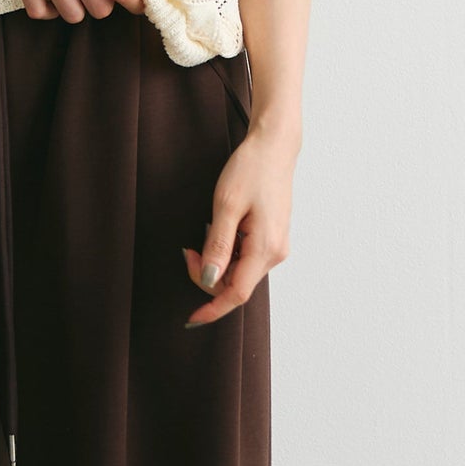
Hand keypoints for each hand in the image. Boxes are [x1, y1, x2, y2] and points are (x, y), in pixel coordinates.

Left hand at [183, 126, 295, 324]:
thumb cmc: (251, 170)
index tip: (191, 318)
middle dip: (207, 275)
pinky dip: (227, 253)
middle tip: (188, 250)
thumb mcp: (226, 206)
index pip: (236, 294)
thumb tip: (210, 279)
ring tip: (205, 231)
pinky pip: (246, 259)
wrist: (274, 147)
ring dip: (217, 263)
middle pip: (235, 285)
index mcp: (266, 248)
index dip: (212, 308)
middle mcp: (275, 253)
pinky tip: (220, 230)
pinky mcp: (272, 239)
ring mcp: (276, 246)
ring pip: (239, 273)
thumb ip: (218, 246)